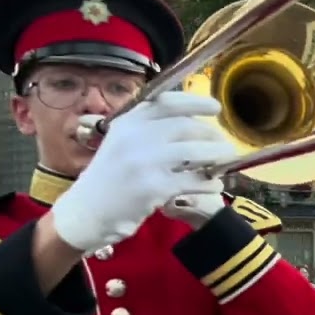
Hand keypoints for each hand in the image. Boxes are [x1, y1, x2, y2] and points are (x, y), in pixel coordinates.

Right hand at [51, 92, 235, 252]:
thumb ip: (148, 129)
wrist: (87, 211)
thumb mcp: (121, 142)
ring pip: (194, 152)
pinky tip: (216, 185)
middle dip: (210, 134)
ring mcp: (144, 162)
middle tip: (224, 143)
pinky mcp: (154, 187)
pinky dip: (209, 182)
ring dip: (217, 155)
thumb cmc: (110, 177)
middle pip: (185, 126)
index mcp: (127, 122)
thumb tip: (191, 120)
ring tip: (227, 159)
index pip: (166, 102)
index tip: (215, 107)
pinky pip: (192, 181)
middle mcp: (134, 137)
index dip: (195, 102)